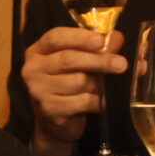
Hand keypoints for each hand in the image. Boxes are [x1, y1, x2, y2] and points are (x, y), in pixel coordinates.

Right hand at [17, 24, 122, 149]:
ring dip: (97, 85)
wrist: (55, 118)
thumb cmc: (68, 82)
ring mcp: (38, 90)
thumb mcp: (80, 60)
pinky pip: (82, 101)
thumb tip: (117, 38)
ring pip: (78, 81)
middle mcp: (33, 69)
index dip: (79, 37)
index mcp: (39, 51)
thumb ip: (98, 48)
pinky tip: (98, 102)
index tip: (101, 40)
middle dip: (98, 60)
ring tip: (100, 87)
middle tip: (121, 64)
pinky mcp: (49, 109)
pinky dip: (97, 101)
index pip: (56, 38)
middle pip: (68, 59)